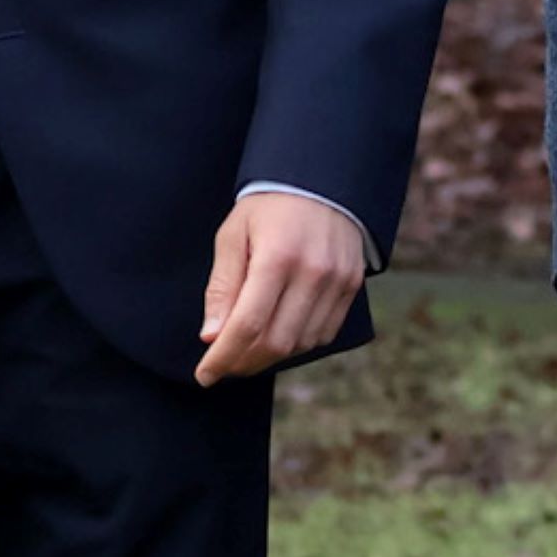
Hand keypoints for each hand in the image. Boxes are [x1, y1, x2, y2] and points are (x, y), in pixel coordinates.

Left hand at [195, 194, 370, 385]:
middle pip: (276, 342)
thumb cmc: (268, 208)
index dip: (223, 357)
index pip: (247, 325)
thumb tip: (212, 337)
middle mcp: (313, 272)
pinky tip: (278, 335)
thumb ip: (222, 288)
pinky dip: (298, 345)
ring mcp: (338, 281)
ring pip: (302, 344)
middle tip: (222, 365)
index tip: (205, 375)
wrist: (321, 181)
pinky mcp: (352, 285)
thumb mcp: (232, 237)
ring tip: (247, 351)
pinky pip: (324, 333)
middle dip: (243, 363)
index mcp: (277, 257)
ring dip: (270, 357)